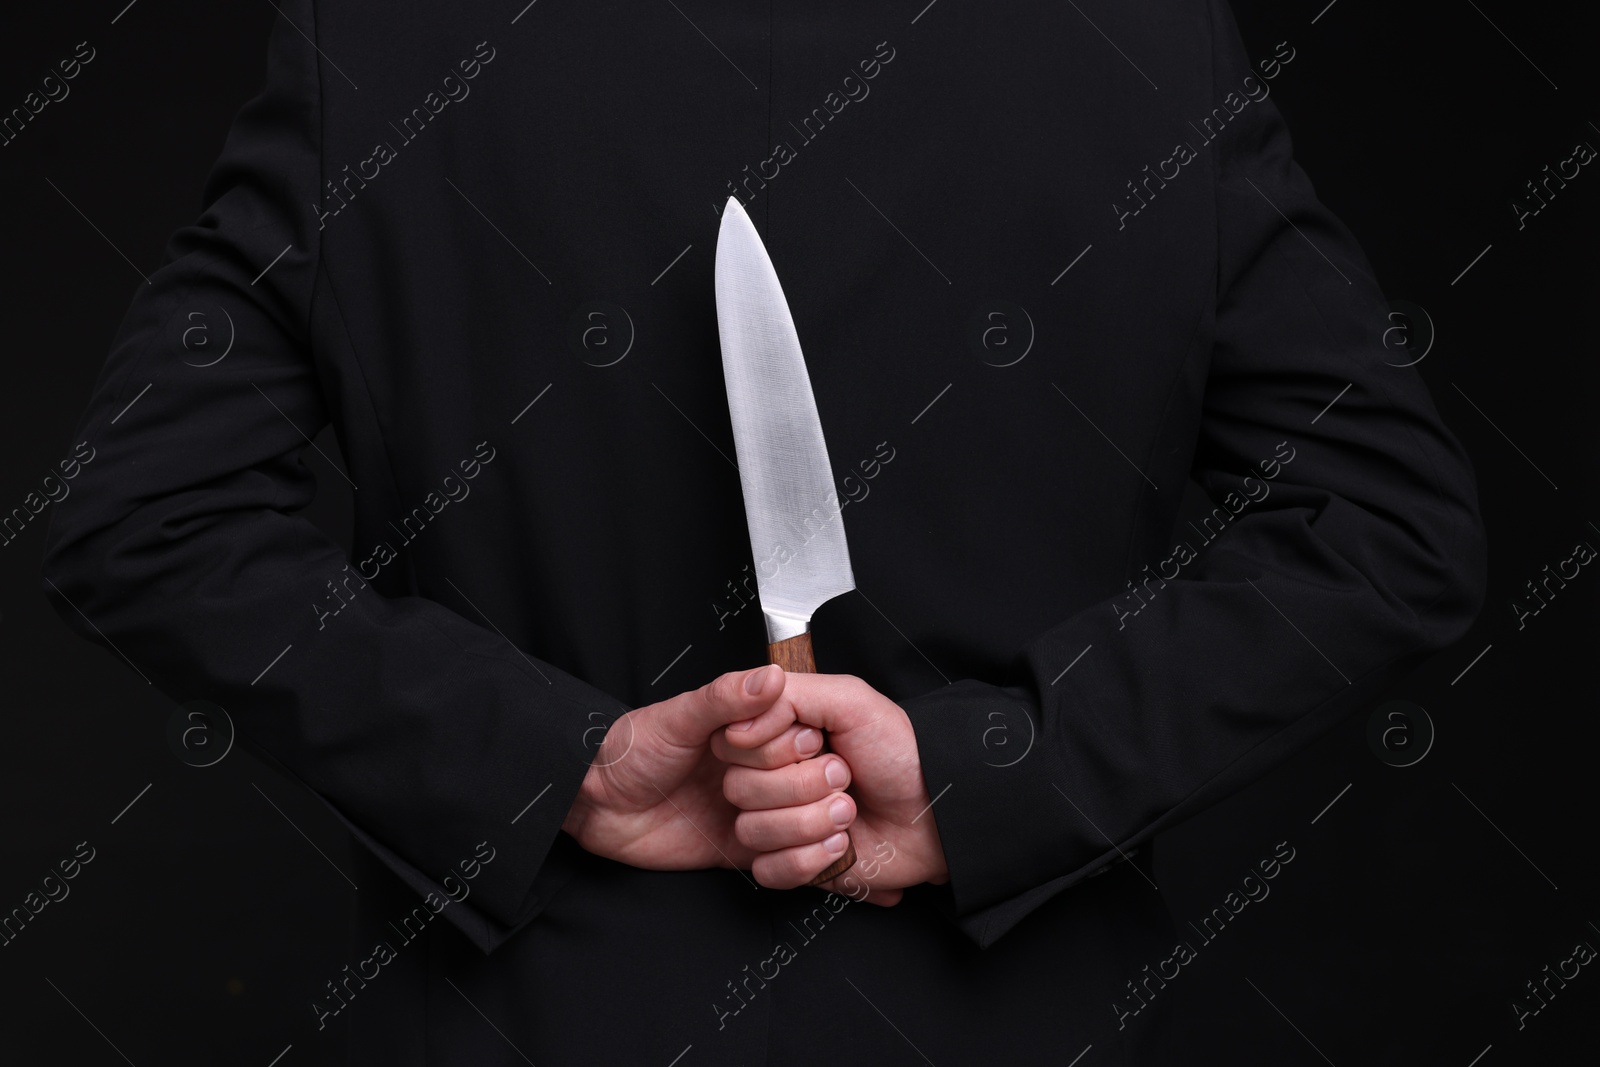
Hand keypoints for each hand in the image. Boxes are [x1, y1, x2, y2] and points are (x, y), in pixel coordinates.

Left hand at [562, 664, 805, 870]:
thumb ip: (724, 697)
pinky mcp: (753, 847)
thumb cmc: (631, 751)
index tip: (768, 751)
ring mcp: (764, 808)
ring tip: (777, 826)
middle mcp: (767, 768)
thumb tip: (770, 677)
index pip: (808, 736)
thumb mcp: (676, 718)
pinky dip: (800, 862)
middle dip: (801, 791)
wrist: (598, 808)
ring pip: (819, 821)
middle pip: (823, 779)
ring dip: (804, 828)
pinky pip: (797, 861)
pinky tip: (786, 856)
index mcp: (756, 729)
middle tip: (755, 792)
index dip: (794, 749)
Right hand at [714, 673, 948, 904]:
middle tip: (844, 777)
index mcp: (777, 737)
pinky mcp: (790, 864)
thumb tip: (737, 723)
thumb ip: (788, 695)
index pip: (732, 743)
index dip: (774, 748)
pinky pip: (768, 870)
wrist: (935, 815)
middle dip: (800, 786)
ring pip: (752, 830)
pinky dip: (809, 860)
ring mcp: (778, 823)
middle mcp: (771, 778)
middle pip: (739, 788)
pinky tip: (840, 846)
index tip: (817, 742)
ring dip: (809, 822)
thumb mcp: (850, 700)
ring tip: (848, 812)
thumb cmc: (899, 754)